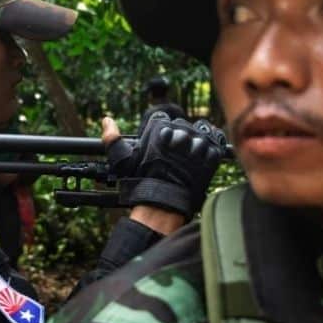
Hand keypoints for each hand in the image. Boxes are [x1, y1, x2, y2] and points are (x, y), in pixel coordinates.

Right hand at [101, 110, 226, 218]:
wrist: (163, 204)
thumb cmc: (141, 182)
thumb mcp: (122, 160)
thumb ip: (113, 139)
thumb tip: (106, 120)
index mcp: (159, 128)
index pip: (163, 117)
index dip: (162, 132)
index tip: (161, 146)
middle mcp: (179, 131)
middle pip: (182, 124)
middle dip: (179, 137)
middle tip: (174, 155)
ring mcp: (197, 143)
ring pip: (201, 131)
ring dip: (196, 141)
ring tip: (189, 157)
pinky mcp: (211, 154)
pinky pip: (216, 142)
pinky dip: (211, 149)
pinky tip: (203, 158)